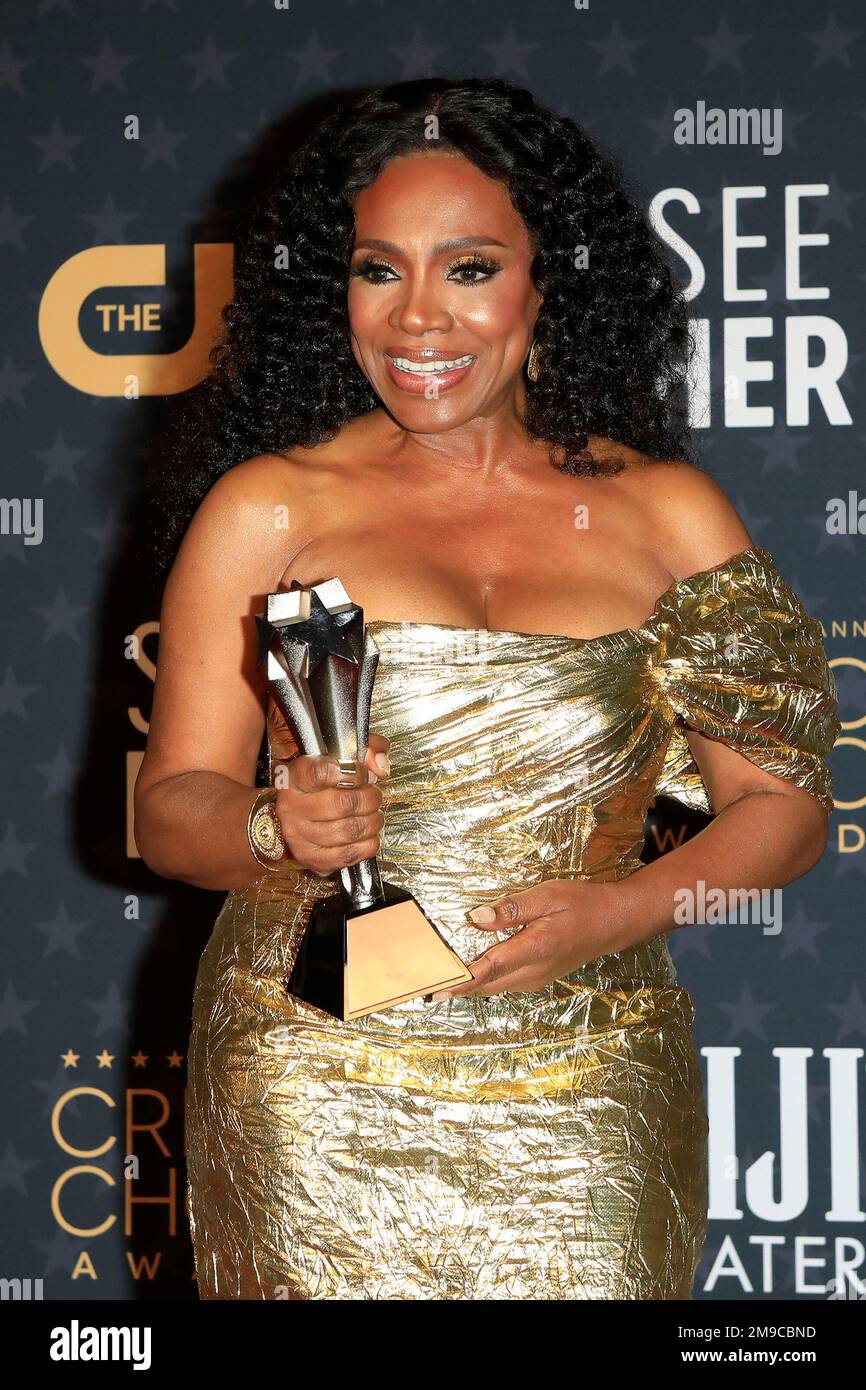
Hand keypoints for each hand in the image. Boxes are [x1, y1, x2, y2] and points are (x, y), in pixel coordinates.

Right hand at [272, 732, 390, 875]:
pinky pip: (349, 855)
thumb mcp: (338, 757)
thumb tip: (380, 766)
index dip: (352, 772)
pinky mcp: (311, 858)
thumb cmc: (320, 785)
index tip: (362, 773)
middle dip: (369, 799)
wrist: (295, 817)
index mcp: (293, 778)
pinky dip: (369, 844)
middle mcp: (291, 808)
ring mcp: (299, 836)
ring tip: (373, 814)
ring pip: (349, 831)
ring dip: (372, 822)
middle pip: (342, 804)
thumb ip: (366, 750)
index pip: (321, 773)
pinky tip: (368, 834)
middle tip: (374, 795)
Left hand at [429, 877, 639, 998]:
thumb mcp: (548, 896)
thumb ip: (512, 908)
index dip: (462, 979)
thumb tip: (478, 917)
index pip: (490, 968)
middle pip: (488, 984)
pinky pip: (506, 984)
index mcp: (536, 948)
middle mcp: (535, 970)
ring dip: (471, 985)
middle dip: (458, 986)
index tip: (439, 986)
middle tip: (428, 984)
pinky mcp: (538, 977)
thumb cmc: (583, 904)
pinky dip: (486, 981)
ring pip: (496, 987)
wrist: (614, 922)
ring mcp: (537, 978)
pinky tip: (472, 974)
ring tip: (442, 981)